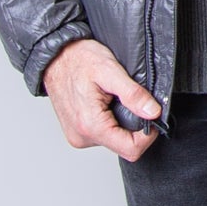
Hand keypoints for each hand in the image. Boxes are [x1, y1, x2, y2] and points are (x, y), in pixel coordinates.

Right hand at [43, 39, 160, 160]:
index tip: (150, 115)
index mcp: (91, 125)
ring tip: (111, 99)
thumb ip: (133, 94)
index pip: (131, 149)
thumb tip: (153, 112)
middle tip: (128, 101)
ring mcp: (78, 137)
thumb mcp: (110, 70)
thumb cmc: (78, 59)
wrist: (54, 56)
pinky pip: (102, 135)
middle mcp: (82, 137)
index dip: (147, 135)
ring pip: (114, 140)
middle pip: (123, 146)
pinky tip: (103, 104)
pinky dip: (109, 122)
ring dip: (120, 122)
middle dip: (133, 126)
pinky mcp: (77, 134)